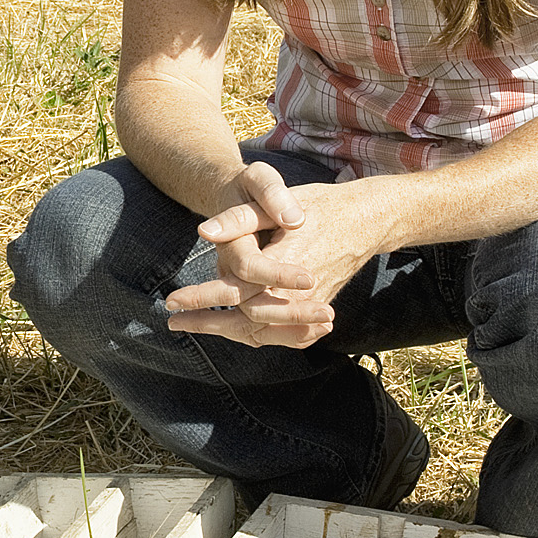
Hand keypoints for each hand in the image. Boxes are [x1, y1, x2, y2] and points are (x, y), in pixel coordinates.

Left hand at [163, 162, 392, 347]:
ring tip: (195, 328)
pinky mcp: (319, 311)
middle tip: (173, 321)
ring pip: (265, 332)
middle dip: (207, 322)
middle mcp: (301, 291)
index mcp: (286, 262)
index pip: (236, 289)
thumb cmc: (317, 206)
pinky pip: (288, 337)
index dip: (202, 297)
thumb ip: (239, 218)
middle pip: (247, 319)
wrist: (365, 219)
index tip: (172, 301)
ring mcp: (313, 306)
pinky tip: (237, 334)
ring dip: (228, 334)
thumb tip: (204, 232)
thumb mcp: (275, 200)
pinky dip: (261, 338)